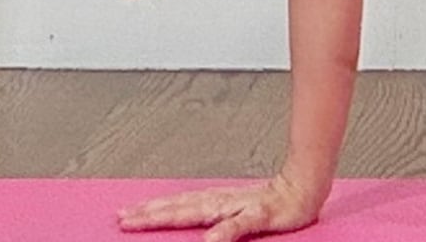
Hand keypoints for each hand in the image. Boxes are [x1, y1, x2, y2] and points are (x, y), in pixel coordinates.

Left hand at [114, 172, 324, 240]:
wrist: (303, 189)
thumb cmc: (270, 203)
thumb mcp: (236, 211)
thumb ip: (214, 217)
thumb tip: (194, 227)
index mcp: (213, 200)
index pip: (175, 205)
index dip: (148, 210)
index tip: (124, 215)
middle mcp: (219, 201)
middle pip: (178, 208)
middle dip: (149, 214)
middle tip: (122, 219)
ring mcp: (237, 207)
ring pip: (199, 212)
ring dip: (172, 215)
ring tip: (149, 220)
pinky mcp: (258, 215)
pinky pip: (239, 225)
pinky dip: (223, 232)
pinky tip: (209, 241)